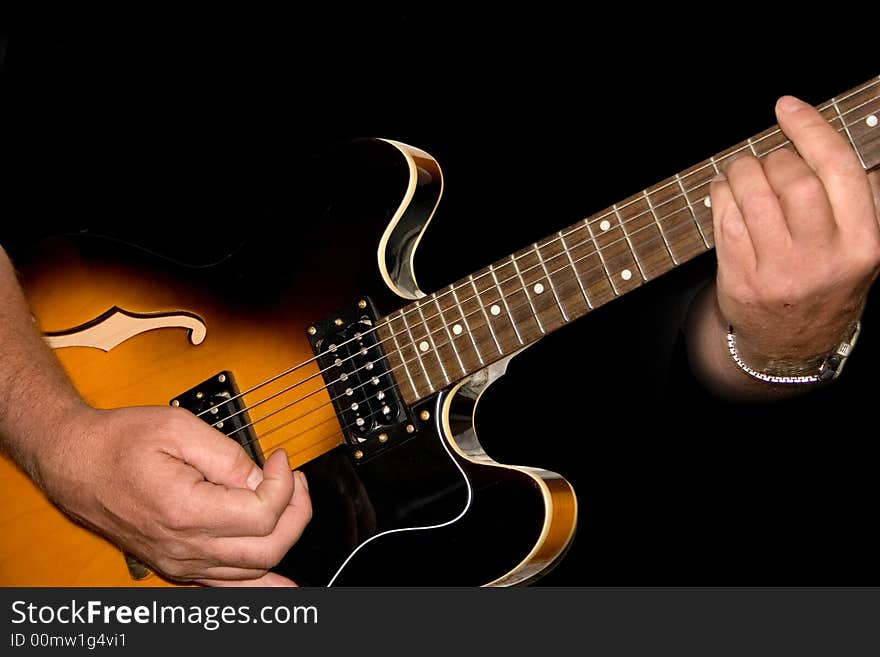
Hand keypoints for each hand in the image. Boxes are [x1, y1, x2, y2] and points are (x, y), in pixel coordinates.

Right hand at [38, 405, 311, 585]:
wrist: (76, 463)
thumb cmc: (119, 443)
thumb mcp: (179, 428)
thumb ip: (229, 457)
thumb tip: (264, 479)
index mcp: (186, 511)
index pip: (263, 513)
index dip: (283, 482)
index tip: (279, 457)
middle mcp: (184, 547)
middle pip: (268, 548)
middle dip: (295, 511)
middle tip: (292, 478)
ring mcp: (181, 563)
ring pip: (254, 570)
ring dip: (283, 536)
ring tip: (286, 500)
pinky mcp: (179, 566)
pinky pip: (228, 587)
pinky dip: (262, 585)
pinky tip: (285, 588)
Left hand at [710, 95, 879, 372]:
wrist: (792, 345)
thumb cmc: (826, 284)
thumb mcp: (860, 249)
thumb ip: (856, 201)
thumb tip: (822, 142)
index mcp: (863, 244)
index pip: (837, 170)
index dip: (810, 129)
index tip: (787, 106)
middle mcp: (823, 259)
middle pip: (793, 179)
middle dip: (775, 157)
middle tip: (769, 161)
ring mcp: (779, 272)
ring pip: (754, 195)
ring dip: (742, 169)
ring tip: (743, 170)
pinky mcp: (742, 280)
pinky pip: (725, 220)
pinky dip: (721, 194)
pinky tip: (726, 191)